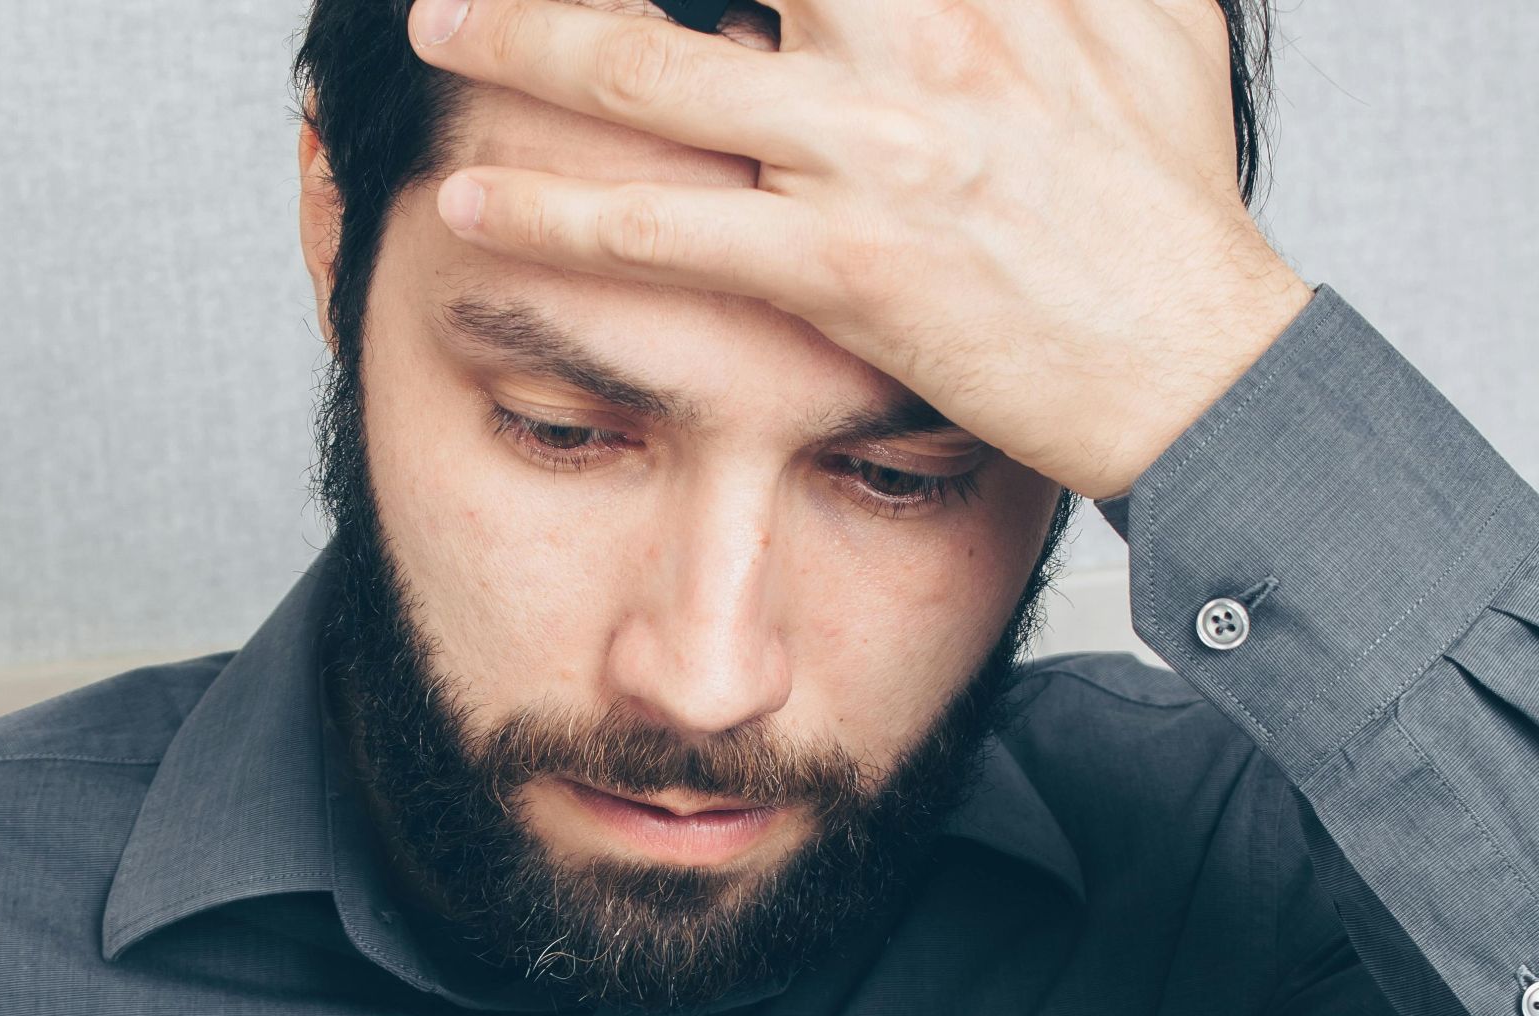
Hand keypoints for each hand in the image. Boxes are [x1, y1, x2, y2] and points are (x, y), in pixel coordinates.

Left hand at [407, 0, 1314, 499]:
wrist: (1199, 362)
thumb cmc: (1164, 195)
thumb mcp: (1148, 17)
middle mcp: (915, 40)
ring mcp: (872, 152)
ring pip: (649, 74)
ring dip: (519, 39)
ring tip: (435, 26)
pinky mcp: (845, 269)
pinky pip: (664, 232)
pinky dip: (552, 212)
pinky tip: (470, 199)